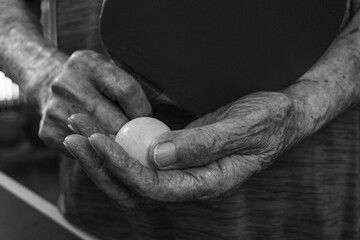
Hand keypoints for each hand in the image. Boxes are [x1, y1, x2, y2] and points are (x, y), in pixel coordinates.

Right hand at [38, 50, 150, 154]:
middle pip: (114, 120)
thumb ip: (127, 89)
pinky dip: (97, 151)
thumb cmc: (90, 79)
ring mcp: (55, 109)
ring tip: (123, 144)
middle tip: (140, 139)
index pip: (127, 90)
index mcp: (87, 63)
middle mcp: (67, 84)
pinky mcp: (48, 131)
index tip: (145, 118)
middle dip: (131, 133)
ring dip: (116, 145)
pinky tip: (101, 146)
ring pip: (100, 139)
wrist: (46, 81)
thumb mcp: (107, 70)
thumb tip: (151, 120)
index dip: (142, 109)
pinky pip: (85, 150)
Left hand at [64, 91, 307, 204]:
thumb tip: (157, 156)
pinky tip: (105, 127)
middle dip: (103, 162)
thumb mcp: (243, 128)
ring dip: (106, 151)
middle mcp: (193, 180)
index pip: (156, 186)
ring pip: (137, 168)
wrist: (283, 113)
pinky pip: (145, 152)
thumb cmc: (269, 120)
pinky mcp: (181, 149)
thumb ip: (204, 145)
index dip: (124, 167)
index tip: (98, 142)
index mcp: (209, 182)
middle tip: (74, 135)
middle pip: (138, 183)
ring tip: (78, 130)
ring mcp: (185, 165)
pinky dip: (122, 141)